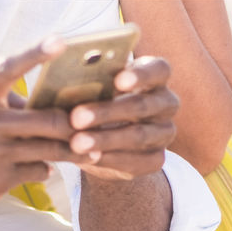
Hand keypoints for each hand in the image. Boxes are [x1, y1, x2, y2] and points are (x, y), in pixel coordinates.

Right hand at [0, 38, 91, 222]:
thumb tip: (24, 95)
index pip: (9, 67)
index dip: (38, 53)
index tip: (62, 41)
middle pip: (52, 118)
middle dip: (76, 124)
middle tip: (92, 122)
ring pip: (52, 148)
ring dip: (72, 150)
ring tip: (84, 149)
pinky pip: (38, 170)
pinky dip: (44, 169)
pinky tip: (40, 168)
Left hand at [66, 56, 178, 181]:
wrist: (105, 139)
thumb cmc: (97, 98)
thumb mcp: (94, 86)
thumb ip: (88, 81)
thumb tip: (65, 78)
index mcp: (155, 75)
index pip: (159, 69)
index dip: (141, 75)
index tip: (118, 81)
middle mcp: (166, 102)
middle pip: (143, 104)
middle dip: (107, 111)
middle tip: (76, 117)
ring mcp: (164, 132)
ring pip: (138, 135)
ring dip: (105, 139)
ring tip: (76, 143)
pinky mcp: (156, 159)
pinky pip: (136, 160)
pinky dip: (110, 159)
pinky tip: (89, 158)